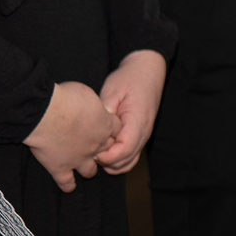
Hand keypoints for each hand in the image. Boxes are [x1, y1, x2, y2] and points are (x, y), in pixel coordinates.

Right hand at [27, 80, 119, 192]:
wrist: (46, 113)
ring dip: (89, 168)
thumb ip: (93, 104)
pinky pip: (67, 182)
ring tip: (84, 166)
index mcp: (105, 125)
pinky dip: (68, 185)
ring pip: (90, 170)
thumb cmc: (66, 98)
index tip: (107, 128)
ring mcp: (79, 159)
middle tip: (95, 146)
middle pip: (107, 152)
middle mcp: (96, 145)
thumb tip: (91, 107)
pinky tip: (69, 186)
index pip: (117, 130)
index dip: (113, 130)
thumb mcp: (87, 93)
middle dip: (104, 150)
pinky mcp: (60, 168)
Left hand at [96, 49, 167, 172]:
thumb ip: (106, 109)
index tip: (92, 151)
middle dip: (106, 162)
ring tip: (95, 152)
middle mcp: (143, 132)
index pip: (125, 149)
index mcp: (138, 121)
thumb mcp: (114, 89)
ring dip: (112, 163)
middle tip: (88, 152)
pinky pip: (130, 156)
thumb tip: (96, 126)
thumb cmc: (130, 78)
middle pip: (126, 160)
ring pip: (129, 162)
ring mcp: (143, 136)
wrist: (147, 71)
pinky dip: (117, 160)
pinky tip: (103, 152)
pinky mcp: (139, 136)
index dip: (108, 156)